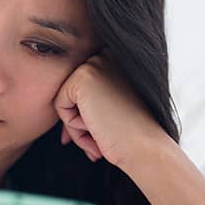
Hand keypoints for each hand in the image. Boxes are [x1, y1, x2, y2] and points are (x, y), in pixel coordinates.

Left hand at [54, 49, 167, 168]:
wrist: (145, 147)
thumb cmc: (129, 136)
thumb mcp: (108, 111)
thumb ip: (88, 103)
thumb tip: (59, 107)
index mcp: (114, 61)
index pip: (80, 91)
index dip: (84, 117)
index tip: (99, 134)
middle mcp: (105, 57)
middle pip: (70, 95)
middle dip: (80, 122)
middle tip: (102, 137)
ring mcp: (94, 64)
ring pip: (64, 100)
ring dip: (77, 126)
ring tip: (101, 134)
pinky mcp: (82, 77)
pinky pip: (59, 105)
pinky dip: (73, 125)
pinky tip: (97, 128)